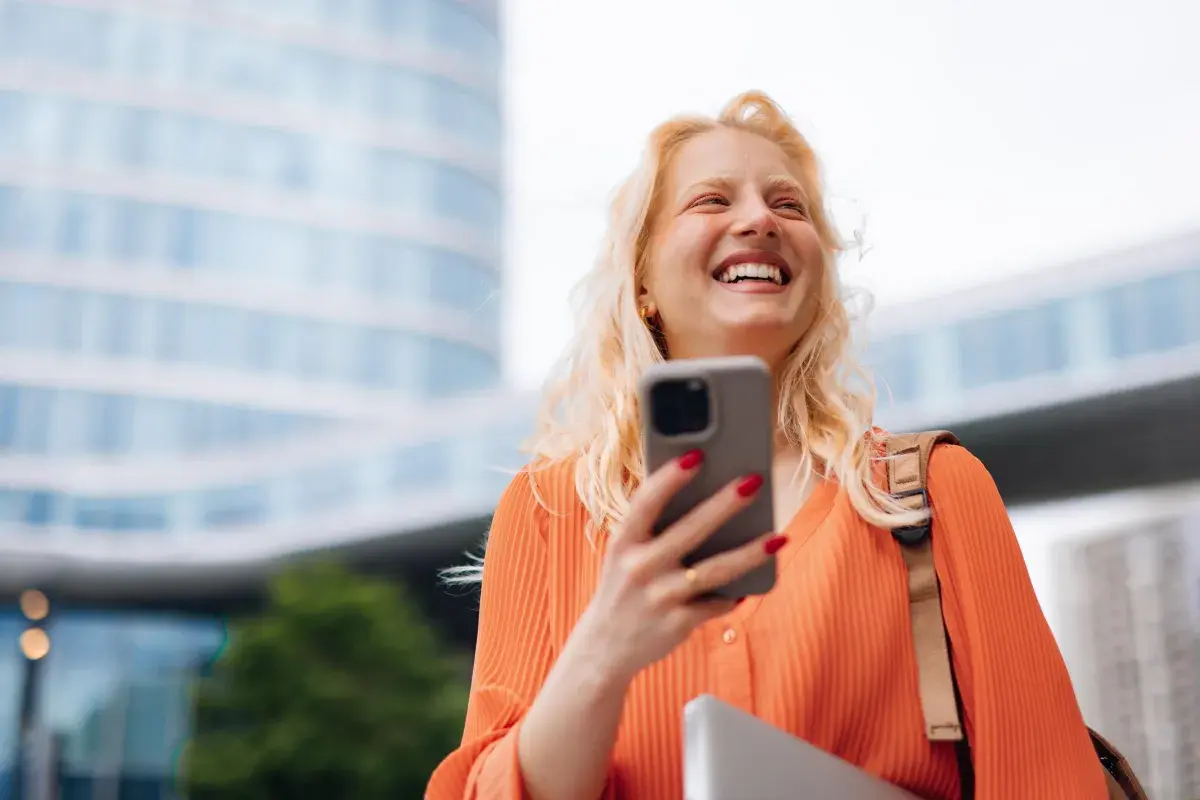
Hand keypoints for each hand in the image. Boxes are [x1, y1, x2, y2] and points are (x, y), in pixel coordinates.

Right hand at [573, 449, 787, 683]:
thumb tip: (708, 497)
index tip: (697, 456)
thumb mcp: (625, 554)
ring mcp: (658, 598)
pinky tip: (752, 583)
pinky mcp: (677, 624)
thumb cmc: (625, 586)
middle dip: (725, 504)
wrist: (604, 646)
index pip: (645, 502)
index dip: (670, 478)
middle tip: (754, 482)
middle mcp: (639, 568)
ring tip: (779, 538)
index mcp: (623, 542)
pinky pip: (716, 603)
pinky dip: (734, 594)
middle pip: (690, 530)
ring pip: (714, 571)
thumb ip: (653, 529)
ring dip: (750, 553)